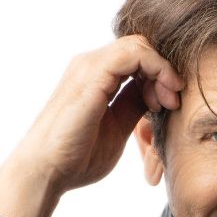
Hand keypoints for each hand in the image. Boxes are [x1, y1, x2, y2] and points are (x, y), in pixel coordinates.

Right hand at [0, 36, 183, 216]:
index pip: (137, 56)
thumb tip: (155, 93)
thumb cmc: (76, 157)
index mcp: (95, 76)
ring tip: (167, 102)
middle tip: (172, 102)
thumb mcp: (118, 127)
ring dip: (163, 70)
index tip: (168, 105)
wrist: (45, 172)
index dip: (160, 74)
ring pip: (139, 44)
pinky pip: (133, 54)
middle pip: (140, 45)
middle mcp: (90, 65)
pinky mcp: (92, 75)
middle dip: (165, 70)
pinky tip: (159, 100)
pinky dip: (156, 70)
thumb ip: (133, 105)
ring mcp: (89, 67)